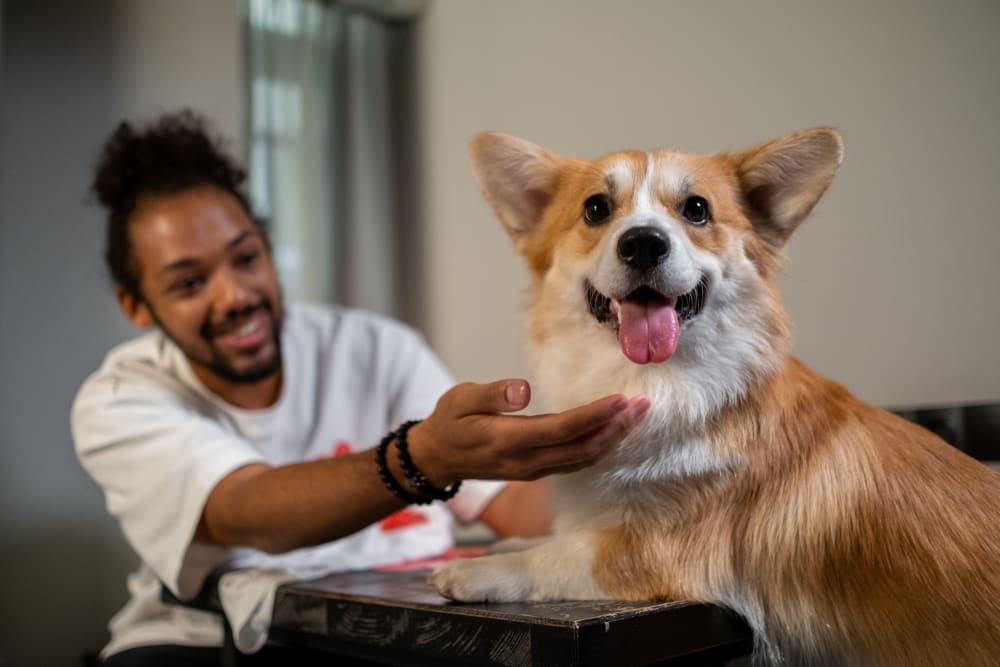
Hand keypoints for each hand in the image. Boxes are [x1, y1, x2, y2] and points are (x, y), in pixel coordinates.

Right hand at [406, 380, 649, 486]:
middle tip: (644, 405)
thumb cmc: (450, 421)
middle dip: (616, 428)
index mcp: (507, 441)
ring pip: (584, 459)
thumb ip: (491, 395)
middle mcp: (526, 462)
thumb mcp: (459, 399)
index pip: (561, 430)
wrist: (437, 458)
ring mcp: (533, 471)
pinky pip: (577, 463)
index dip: (594, 416)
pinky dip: (601, 447)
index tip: (621, 400)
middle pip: (582, 449)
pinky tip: (615, 432)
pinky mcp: (538, 471)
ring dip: (613, 439)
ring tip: (637, 416)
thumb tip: (522, 390)